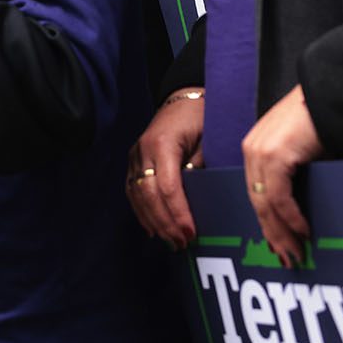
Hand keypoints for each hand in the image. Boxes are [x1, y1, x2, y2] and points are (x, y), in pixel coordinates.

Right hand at [127, 90, 204, 248]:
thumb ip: (203, 166)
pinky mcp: (133, 161)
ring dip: (153, 221)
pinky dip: (141, 211)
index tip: (191, 232)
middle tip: (182, 243)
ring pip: (137, 195)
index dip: (178, 212)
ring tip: (170, 241)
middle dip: (165, 222)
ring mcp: (134, 155)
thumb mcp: (210, 138)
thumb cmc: (202, 117)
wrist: (184, 98)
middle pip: (149, 194)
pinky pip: (132, 190)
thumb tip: (201, 197)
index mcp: (162, 143)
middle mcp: (143, 150)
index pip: (167, 186)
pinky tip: (152, 229)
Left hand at [242, 84, 322, 266]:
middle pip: (257, 201)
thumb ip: (298, 177)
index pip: (256, 192)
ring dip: (281, 232)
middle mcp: (252, 150)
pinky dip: (291, 216)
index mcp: (256, 149)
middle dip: (272, 233)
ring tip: (295, 253)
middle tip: (287, 258)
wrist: (335, 94)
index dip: (266, 221)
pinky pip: (279, 196)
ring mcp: (260, 151)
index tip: (277, 244)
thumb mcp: (305, 153)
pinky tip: (304, 231)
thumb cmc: (326, 122)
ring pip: (264, 203)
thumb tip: (304, 210)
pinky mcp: (275, 154)